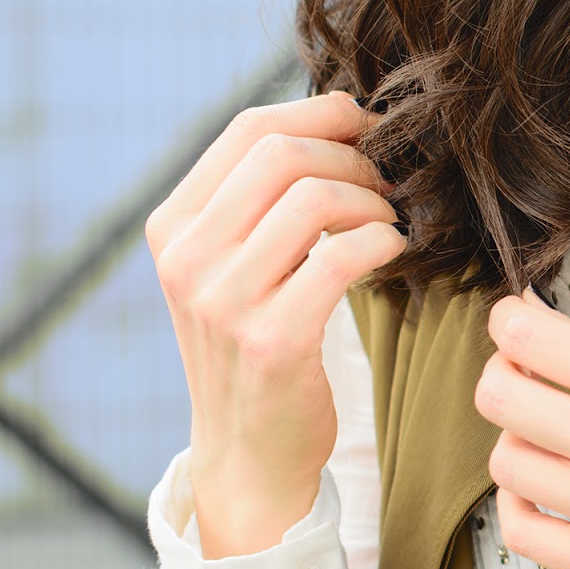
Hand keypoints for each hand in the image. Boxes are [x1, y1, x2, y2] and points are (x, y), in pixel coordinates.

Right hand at [145, 92, 403, 557]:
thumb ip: (261, 202)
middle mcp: (188, 257)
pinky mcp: (273, 339)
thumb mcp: (234, 269)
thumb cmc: (258, 348)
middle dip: (354, 155)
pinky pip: (343, 256)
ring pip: (314, 198)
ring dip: (373, 200)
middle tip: (390, 180)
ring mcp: (224, 300)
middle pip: (283, 153)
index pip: (249, 129)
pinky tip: (395, 252)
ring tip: (390, 221)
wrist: (249, 454)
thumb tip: (336, 120)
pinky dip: (384, 242)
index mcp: (173, 226)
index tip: (369, 129)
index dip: (322, 114)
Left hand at [474, 289, 569, 568]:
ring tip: (550, 437)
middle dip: (506, 375)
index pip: (522, 338)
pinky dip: (520, 503)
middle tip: (528, 377)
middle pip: (496, 397)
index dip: (506, 323)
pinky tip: (545, 488)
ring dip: (518, 440)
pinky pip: (520, 530)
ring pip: (504, 462)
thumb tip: (530, 331)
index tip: (515, 326)